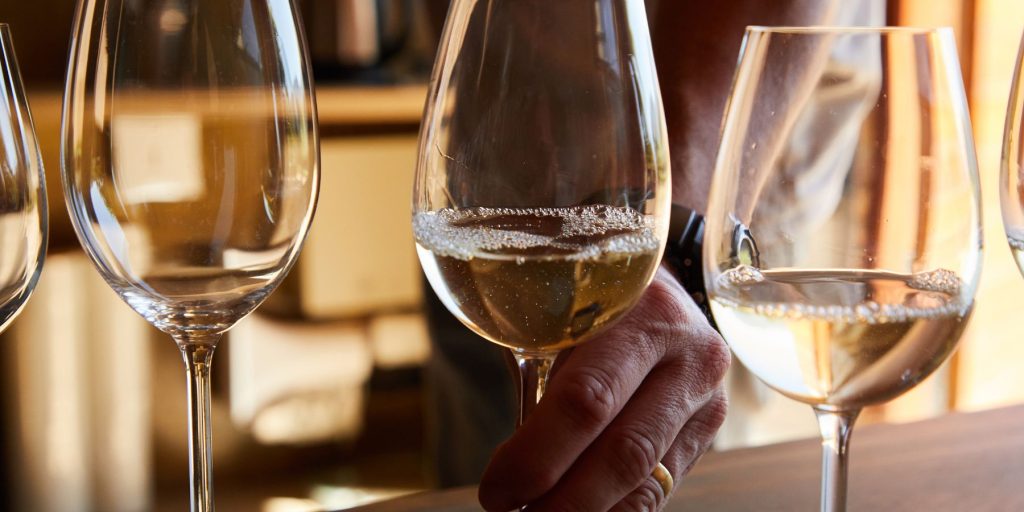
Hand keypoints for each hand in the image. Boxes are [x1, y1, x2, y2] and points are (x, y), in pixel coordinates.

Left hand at [478, 266, 730, 510]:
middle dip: (563, 499)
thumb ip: (543, 371)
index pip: (587, 398)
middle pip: (623, 449)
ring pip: (646, 477)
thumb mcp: (566, 314)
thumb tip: (509, 465)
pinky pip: (662, 484)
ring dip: (589, 510)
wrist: (659, 292)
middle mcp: (687, 352)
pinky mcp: (710, 426)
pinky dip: (615, 509)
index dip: (538, 454)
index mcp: (641, 311)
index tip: (498, 488)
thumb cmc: (590, 303)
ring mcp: (707, 394)